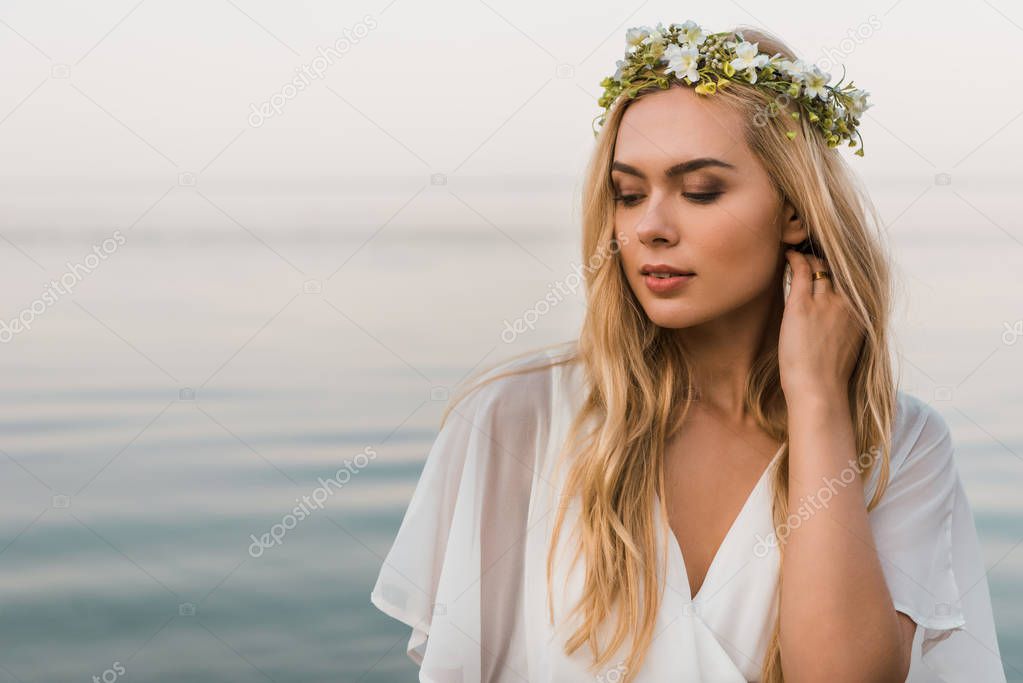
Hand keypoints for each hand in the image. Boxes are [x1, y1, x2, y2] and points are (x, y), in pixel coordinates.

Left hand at [778, 249, 863, 403]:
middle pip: (838, 266)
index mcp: (862, 311)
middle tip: (810, 247)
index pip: (853, 276)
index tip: (829, 258)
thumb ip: (849, 321)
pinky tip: (787, 255)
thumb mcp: (850, 342)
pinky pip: (801, 270)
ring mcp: (826, 302)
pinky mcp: (803, 305)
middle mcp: (848, 302)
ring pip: (819, 265)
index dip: (840, 264)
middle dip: (825, 255)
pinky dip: (795, 259)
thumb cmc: (829, 372)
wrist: (819, 390)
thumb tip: (842, 313)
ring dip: (808, 256)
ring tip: (797, 250)